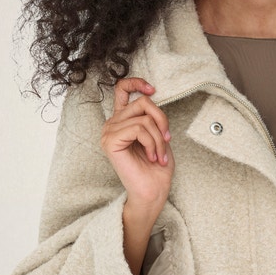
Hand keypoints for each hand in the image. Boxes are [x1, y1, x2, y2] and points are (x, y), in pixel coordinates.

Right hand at [100, 77, 173, 213]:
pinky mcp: (110, 141)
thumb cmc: (156, 167)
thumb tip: (152, 98)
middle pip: (142, 103)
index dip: (137, 83)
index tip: (153, 90)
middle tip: (167, 140)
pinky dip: (152, 143)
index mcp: (122, 120)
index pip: (122, 89)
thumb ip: (152, 116)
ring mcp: (108, 132)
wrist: (153, 191)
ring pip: (144, 118)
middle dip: (162, 121)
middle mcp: (112, 124)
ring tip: (160, 154)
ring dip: (159, 138)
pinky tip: (153, 156)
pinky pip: (139, 129)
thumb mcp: (159, 134)